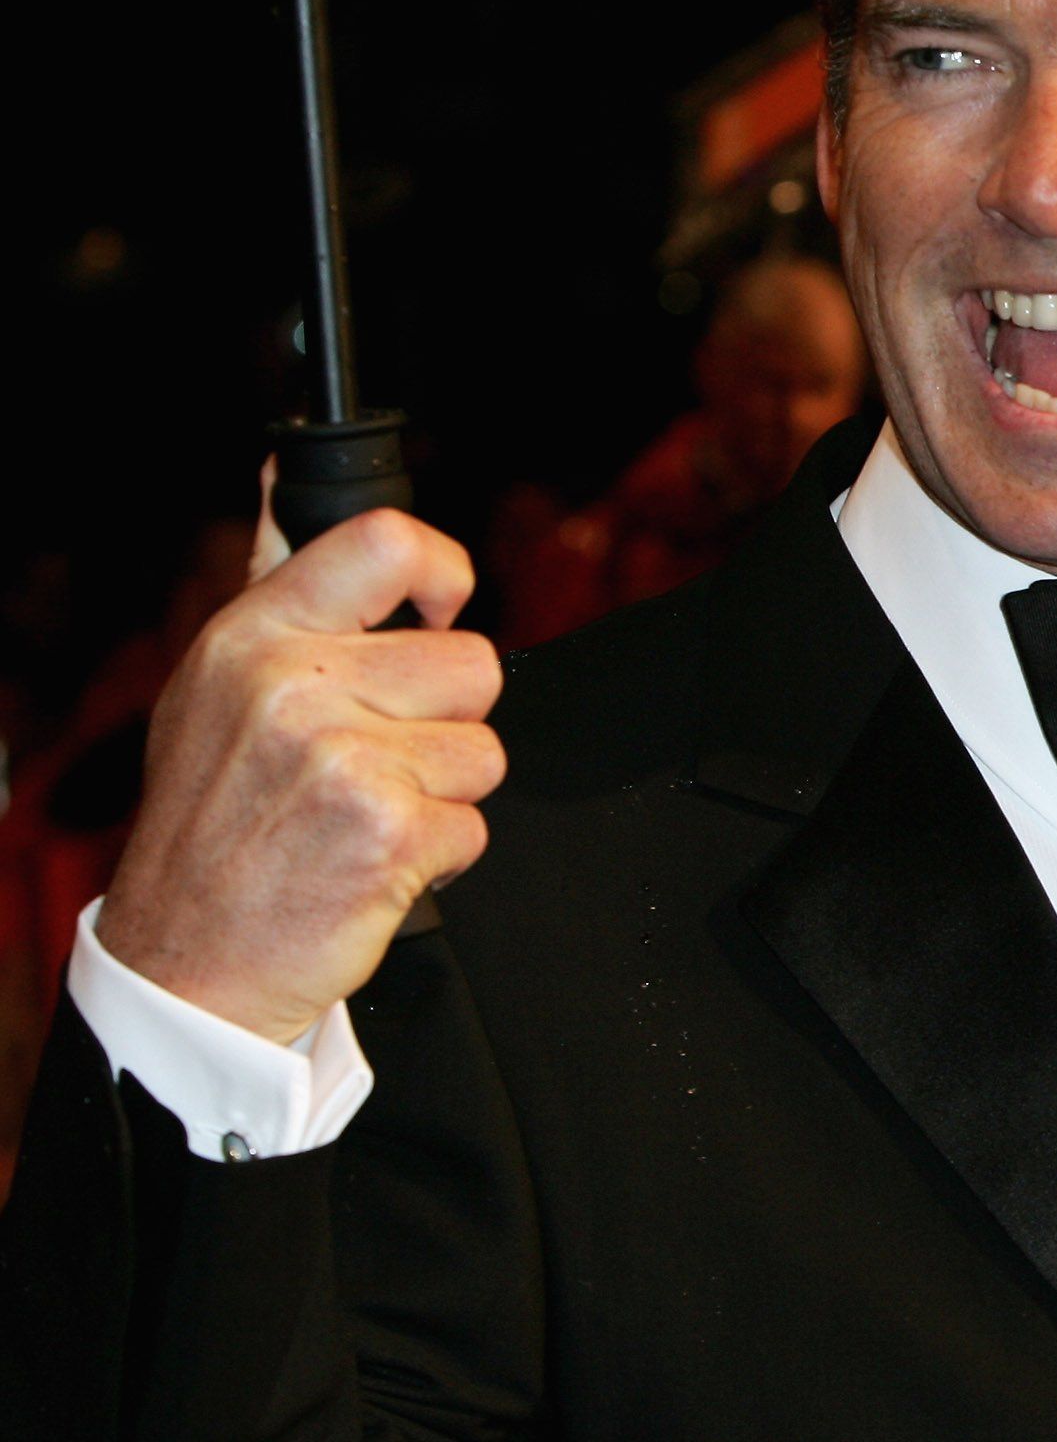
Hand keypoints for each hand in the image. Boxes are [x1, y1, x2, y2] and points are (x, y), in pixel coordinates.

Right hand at [94, 463, 504, 1044]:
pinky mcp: (389, 832)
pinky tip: (372, 862)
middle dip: (443, 721)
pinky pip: (476, 823)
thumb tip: (290, 480)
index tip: (441, 606)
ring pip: (483, 748)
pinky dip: (440, 854)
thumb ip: (280, 590)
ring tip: (364, 816)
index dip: (443, 568)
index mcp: (253, 639)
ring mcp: (342, 759)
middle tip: (371, 764)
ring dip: (443, 792)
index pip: (383, 541)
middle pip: (471, 663)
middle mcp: (293, 688)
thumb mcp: (216, 690)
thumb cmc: (213, 827)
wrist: (189, 961)